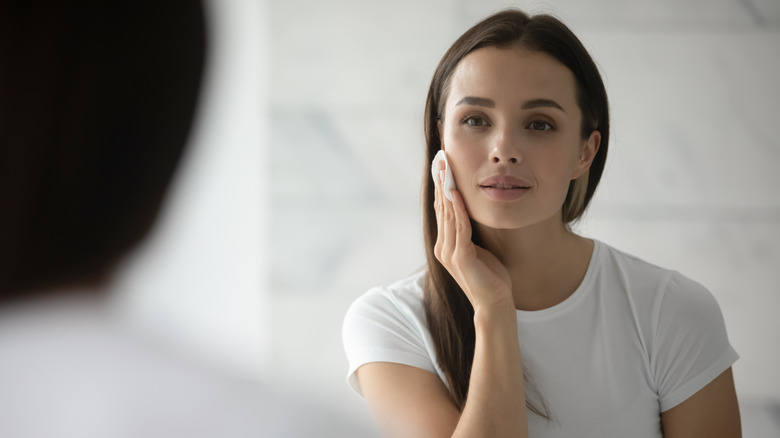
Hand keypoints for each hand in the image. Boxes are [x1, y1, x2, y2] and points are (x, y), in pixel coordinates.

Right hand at [433, 161, 513, 310]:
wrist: (495, 305)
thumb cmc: (492, 278)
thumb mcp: (479, 250)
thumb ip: (470, 234)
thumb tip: (472, 215)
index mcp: (445, 245)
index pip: (442, 211)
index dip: (441, 187)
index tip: (442, 166)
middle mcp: (442, 248)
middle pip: (441, 208)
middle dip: (440, 182)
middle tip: (440, 159)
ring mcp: (449, 253)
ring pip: (447, 214)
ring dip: (446, 189)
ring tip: (445, 169)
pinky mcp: (460, 257)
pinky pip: (459, 227)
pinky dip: (457, 208)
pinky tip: (456, 193)